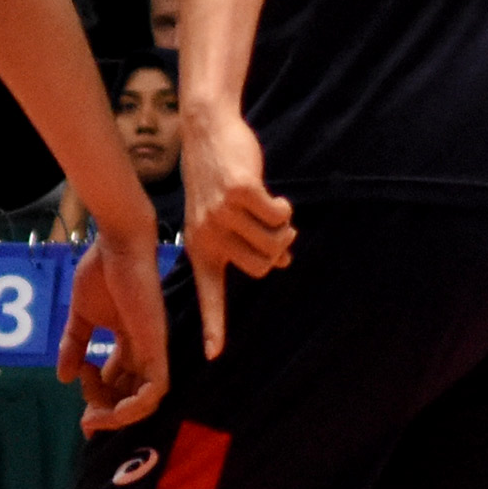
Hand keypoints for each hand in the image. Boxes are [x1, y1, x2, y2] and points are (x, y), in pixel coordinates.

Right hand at [59, 218, 169, 432]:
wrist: (116, 245)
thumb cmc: (102, 271)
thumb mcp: (81, 316)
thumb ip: (74, 344)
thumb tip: (63, 378)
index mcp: (129, 343)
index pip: (121, 384)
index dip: (102, 403)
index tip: (82, 414)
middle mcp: (144, 351)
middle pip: (131, 397)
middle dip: (106, 413)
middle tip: (85, 417)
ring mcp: (152, 350)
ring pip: (146, 401)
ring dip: (118, 415)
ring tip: (93, 414)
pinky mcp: (156, 346)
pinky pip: (157, 388)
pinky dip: (137, 407)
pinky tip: (114, 410)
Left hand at [181, 105, 293, 357]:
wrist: (206, 133)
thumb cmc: (218, 178)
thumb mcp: (226, 216)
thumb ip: (248, 241)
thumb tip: (285, 260)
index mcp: (201, 248)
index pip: (209, 296)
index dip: (214, 326)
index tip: (214, 355)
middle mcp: (207, 236)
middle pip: (262, 266)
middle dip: (276, 247)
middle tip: (272, 225)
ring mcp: (221, 216)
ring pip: (274, 242)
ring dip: (282, 225)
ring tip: (266, 207)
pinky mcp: (238, 194)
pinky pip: (279, 217)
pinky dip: (283, 208)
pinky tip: (270, 195)